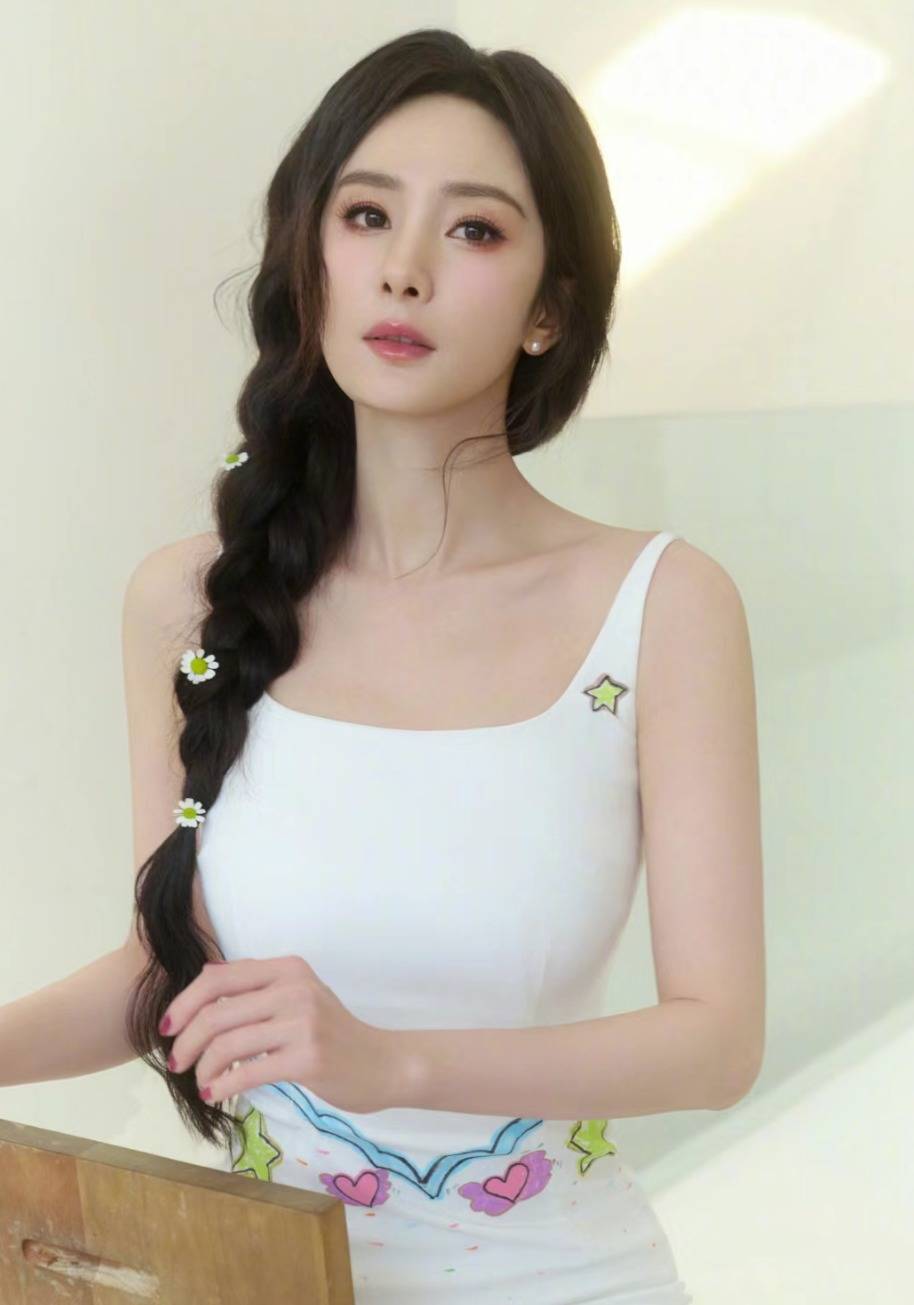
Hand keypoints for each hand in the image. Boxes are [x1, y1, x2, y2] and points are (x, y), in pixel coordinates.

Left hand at [159, 955, 410, 1113]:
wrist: (384, 1063)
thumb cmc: (335, 1034)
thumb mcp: (299, 997)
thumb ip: (258, 989)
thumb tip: (202, 983)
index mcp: (287, 968)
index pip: (218, 977)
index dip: (184, 1002)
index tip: (168, 1028)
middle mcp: (293, 988)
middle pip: (216, 1012)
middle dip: (185, 1041)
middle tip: (176, 1063)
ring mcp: (302, 1022)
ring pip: (227, 1044)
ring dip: (202, 1068)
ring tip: (201, 1082)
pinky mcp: (308, 1058)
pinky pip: (246, 1072)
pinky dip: (221, 1086)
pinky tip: (216, 1094)